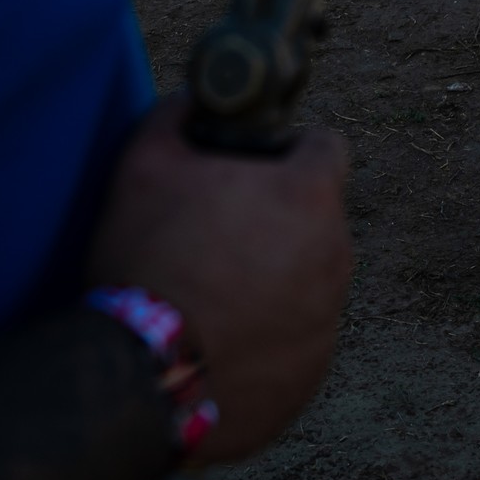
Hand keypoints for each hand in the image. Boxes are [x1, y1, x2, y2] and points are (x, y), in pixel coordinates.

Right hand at [87, 102, 351, 465]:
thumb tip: (186, 101)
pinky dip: (268, 333)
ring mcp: (329, 318)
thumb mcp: (143, 167)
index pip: (326, 147)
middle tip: (217, 235)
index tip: (254, 167)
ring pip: (309, 278)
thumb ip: (173, 117)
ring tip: (212, 293)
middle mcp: (336, 254)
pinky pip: (297, 337)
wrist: (143, 378)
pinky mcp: (313, 371)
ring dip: (274, 276)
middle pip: (315, 218)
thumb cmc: (148, 263)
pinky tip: (219, 340)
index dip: (288, 150)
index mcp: (309, 196)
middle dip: (275, 219)